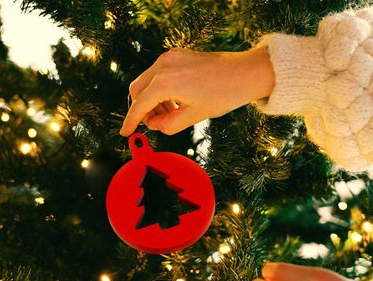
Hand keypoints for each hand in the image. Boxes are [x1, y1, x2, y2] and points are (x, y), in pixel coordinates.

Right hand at [120, 46, 274, 135]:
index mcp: (166, 81)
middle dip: (142, 110)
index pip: (140, 105)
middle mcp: (164, 65)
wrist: (246, 72)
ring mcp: (170, 57)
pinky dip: (160, 90)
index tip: (126, 133)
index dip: (131, 121)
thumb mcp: (194, 116)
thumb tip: (155, 126)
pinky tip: (176, 101)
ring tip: (171, 114)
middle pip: (137, 90)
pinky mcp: (178, 55)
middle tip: (156, 124)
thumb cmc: (224, 94)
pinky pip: (158, 74)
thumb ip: (169, 125)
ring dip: (152, 101)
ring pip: (147, 82)